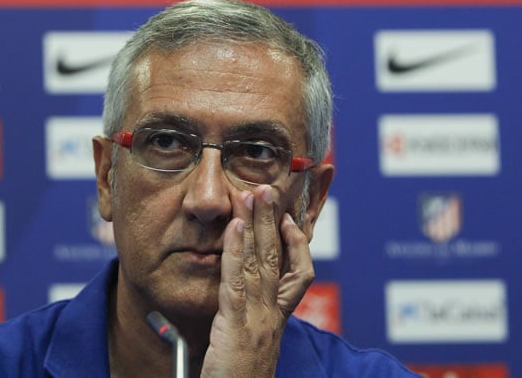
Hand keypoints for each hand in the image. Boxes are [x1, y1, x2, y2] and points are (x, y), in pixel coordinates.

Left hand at [201, 185, 314, 376]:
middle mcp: (273, 316)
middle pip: (279, 259)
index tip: (290, 220)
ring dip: (257, 225)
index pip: (299, 275)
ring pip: (262, 263)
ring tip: (252, 195)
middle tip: (269, 190)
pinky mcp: (237, 327)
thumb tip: (238, 298)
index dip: (297, 244)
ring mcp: (258, 320)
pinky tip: (234, 227)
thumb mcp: (248, 344)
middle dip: (274, 221)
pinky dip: (237, 250)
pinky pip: (237, 281)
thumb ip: (246, 319)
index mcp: (276, 320)